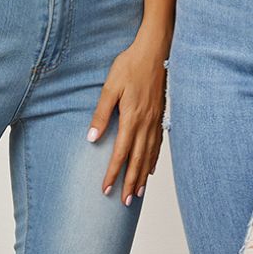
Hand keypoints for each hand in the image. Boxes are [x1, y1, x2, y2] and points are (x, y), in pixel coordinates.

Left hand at [86, 36, 166, 204]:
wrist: (156, 51)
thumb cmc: (130, 65)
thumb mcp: (109, 87)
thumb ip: (101, 114)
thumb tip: (91, 139)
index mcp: (131, 118)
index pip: (120, 153)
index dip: (113, 173)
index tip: (106, 189)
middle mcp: (145, 124)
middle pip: (137, 160)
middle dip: (130, 183)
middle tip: (125, 202)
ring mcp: (156, 121)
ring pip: (149, 156)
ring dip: (142, 176)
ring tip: (138, 193)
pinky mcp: (160, 116)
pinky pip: (158, 145)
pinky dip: (154, 160)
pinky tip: (151, 169)